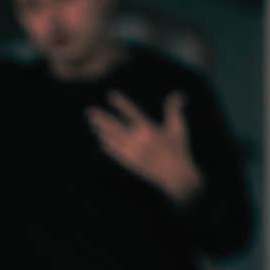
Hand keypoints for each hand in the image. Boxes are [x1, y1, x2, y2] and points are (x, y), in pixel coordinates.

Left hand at [87, 91, 203, 203]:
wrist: (176, 176)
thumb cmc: (179, 150)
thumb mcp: (178, 128)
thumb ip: (174, 110)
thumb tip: (178, 93)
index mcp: (149, 130)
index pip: (132, 112)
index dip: (121, 103)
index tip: (110, 95)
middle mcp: (138, 140)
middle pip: (116, 126)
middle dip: (102, 118)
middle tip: (89, 110)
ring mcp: (132, 152)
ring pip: (113, 139)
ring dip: (101, 130)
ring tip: (92, 122)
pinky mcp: (130, 163)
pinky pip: (115, 152)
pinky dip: (107, 145)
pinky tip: (101, 139)